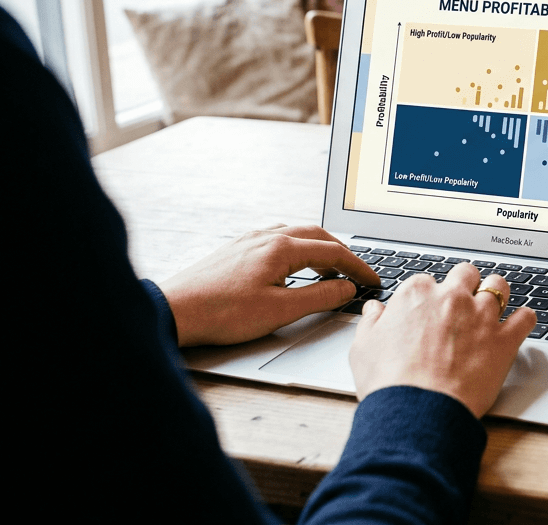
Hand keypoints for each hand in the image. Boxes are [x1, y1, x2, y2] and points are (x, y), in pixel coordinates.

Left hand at [158, 225, 381, 347]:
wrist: (175, 311)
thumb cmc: (222, 313)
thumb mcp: (280, 310)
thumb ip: (320, 297)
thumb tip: (345, 288)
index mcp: (282, 248)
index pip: (333, 251)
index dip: (358, 267)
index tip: (372, 280)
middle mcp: (267, 237)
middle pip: (317, 235)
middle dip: (342, 253)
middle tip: (357, 273)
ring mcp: (249, 240)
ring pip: (296, 234)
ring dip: (319, 248)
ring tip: (330, 269)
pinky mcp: (236, 249)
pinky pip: (277, 239)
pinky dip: (297, 249)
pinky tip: (293, 265)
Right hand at [349, 263, 535, 415]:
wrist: (418, 410)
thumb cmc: (389, 382)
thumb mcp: (364, 348)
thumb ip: (372, 322)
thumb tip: (375, 310)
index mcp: (417, 295)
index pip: (428, 281)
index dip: (429, 296)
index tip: (429, 310)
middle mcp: (452, 297)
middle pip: (466, 274)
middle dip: (465, 284)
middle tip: (462, 303)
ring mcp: (481, 316)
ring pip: (498, 286)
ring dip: (496, 293)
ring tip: (493, 305)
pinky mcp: (505, 339)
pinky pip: (525, 317)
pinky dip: (524, 320)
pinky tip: (518, 325)